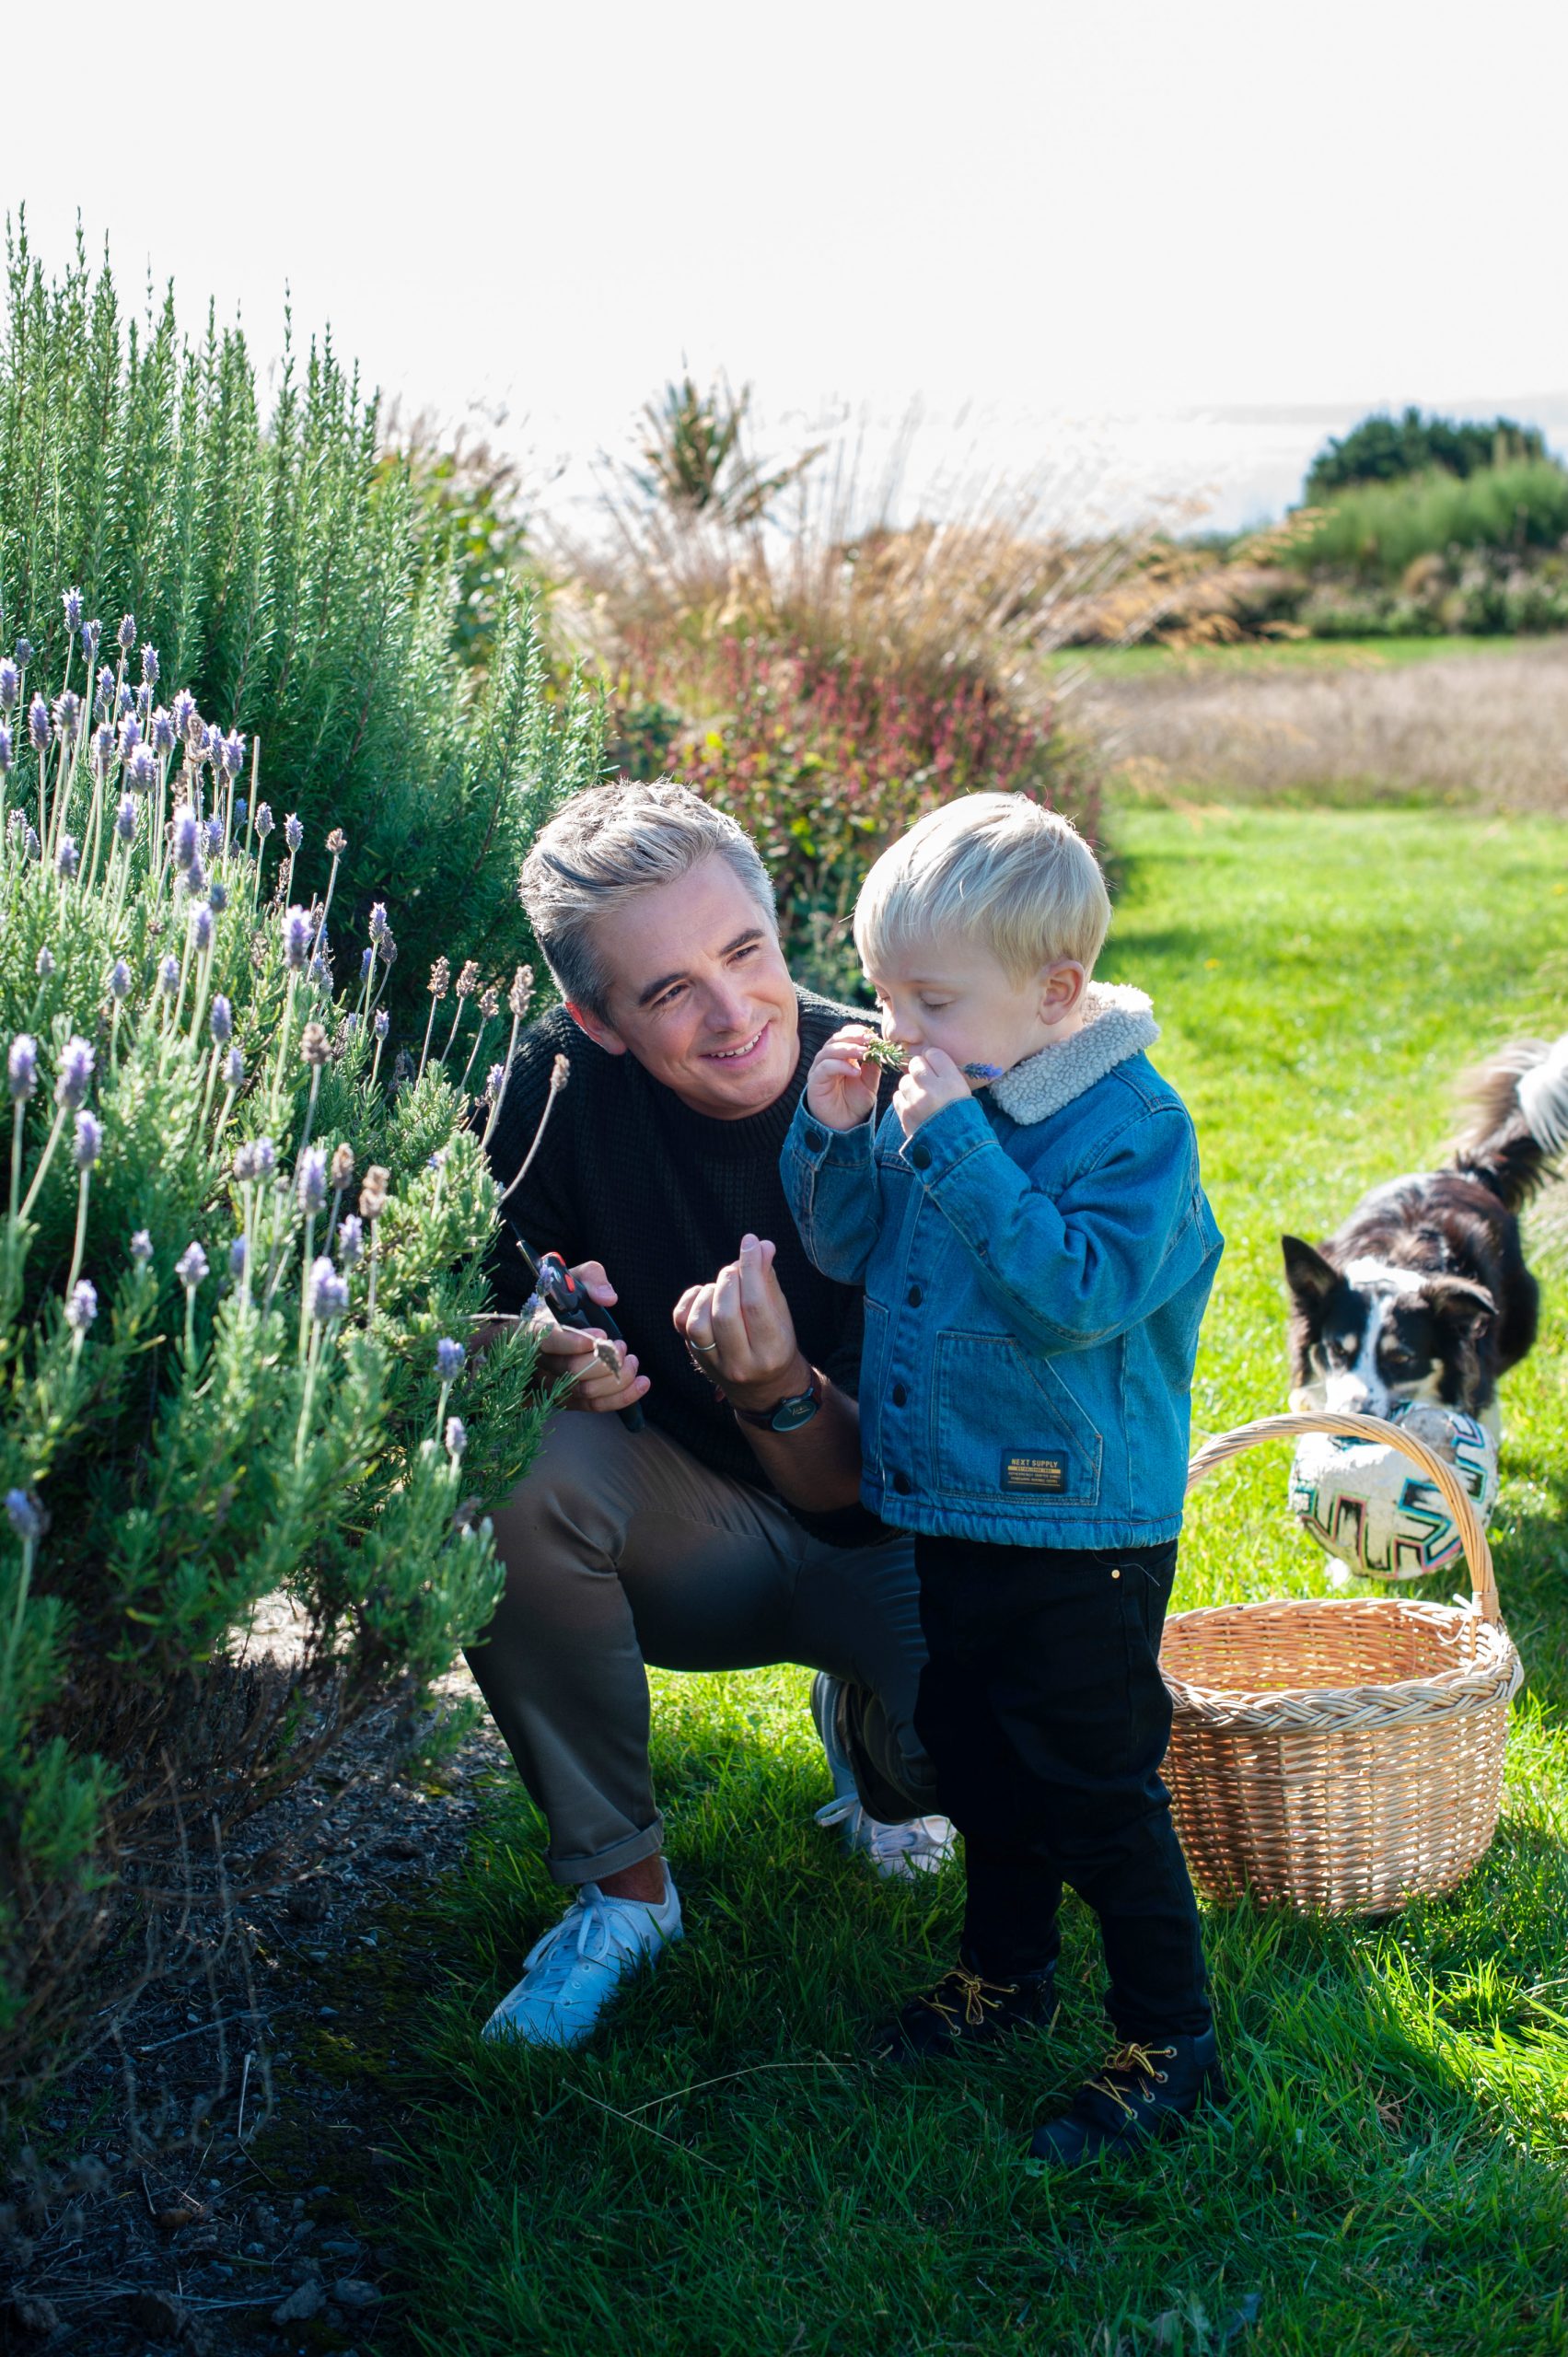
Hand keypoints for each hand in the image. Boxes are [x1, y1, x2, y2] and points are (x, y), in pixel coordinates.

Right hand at [533, 1259, 649, 1414]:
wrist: (546, 1329)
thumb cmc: (562, 1302)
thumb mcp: (573, 1278)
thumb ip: (592, 1277)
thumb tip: (608, 1297)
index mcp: (536, 1328)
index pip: (548, 1341)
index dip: (575, 1341)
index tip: (601, 1334)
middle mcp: (540, 1360)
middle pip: (572, 1371)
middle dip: (606, 1360)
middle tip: (620, 1346)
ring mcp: (553, 1384)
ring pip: (585, 1391)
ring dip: (617, 1378)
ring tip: (631, 1360)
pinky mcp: (569, 1400)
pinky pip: (594, 1406)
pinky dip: (622, 1398)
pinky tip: (641, 1383)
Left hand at [673, 1234, 808, 1415]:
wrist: (763, 1387)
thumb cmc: (775, 1343)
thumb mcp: (781, 1314)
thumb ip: (768, 1280)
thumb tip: (762, 1246)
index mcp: (771, 1351)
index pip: (756, 1304)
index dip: (751, 1268)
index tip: (750, 1242)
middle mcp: (741, 1363)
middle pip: (726, 1314)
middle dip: (729, 1280)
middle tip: (735, 1269)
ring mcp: (714, 1363)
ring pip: (699, 1323)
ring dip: (709, 1293)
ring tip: (722, 1286)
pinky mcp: (695, 1356)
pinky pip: (682, 1324)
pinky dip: (690, 1300)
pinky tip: (705, 1295)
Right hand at [805, 1024, 879, 1132]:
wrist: (844, 1125)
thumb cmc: (855, 1103)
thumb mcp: (869, 1083)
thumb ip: (872, 1066)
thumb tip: (878, 1049)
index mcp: (841, 1056)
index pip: (846, 1036)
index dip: (858, 1032)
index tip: (874, 1036)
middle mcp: (828, 1059)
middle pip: (836, 1039)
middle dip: (854, 1037)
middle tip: (870, 1041)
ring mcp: (820, 1069)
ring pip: (829, 1050)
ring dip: (848, 1049)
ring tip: (865, 1054)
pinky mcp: (815, 1081)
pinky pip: (825, 1067)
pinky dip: (841, 1066)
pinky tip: (856, 1072)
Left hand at [894, 1048, 970, 1138]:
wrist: (955, 1149)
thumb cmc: (963, 1118)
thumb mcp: (964, 1092)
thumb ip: (948, 1074)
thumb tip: (930, 1059)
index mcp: (952, 1081)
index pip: (934, 1054)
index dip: (932, 1059)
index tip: (934, 1065)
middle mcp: (933, 1088)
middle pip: (916, 1064)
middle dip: (919, 1070)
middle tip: (925, 1080)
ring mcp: (917, 1102)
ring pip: (905, 1080)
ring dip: (910, 1086)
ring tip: (920, 1097)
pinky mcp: (905, 1114)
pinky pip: (897, 1096)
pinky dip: (904, 1100)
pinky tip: (914, 1107)